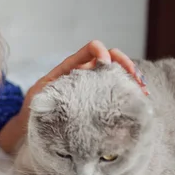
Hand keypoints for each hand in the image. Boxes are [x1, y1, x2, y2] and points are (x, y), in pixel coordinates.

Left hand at [0, 40, 147, 153]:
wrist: (33, 125)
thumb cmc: (35, 110)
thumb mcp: (40, 100)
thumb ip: (48, 95)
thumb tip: (58, 101)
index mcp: (70, 68)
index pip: (90, 49)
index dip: (100, 51)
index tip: (105, 65)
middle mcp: (84, 73)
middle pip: (110, 57)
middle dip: (124, 63)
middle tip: (134, 78)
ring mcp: (93, 85)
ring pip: (117, 73)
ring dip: (132, 77)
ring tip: (142, 89)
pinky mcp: (99, 99)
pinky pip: (116, 90)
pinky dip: (129, 91)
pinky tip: (140, 98)